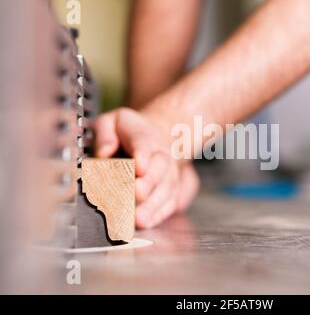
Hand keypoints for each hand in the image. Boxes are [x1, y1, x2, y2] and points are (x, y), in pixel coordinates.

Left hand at [94, 108, 199, 227]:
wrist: (154, 139)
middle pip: (160, 168)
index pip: (144, 143)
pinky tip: (146, 223)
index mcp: (144, 136)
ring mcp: (169, 174)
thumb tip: (103, 153)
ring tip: (139, 218)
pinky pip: (169, 203)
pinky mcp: (171, 191)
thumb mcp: (111, 122)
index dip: (142, 155)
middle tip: (136, 194)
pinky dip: (158, 215)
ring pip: (166, 189)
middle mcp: (162, 155)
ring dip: (153, 205)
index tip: (138, 166)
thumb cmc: (128, 134)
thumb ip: (105, 134)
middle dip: (149, 183)